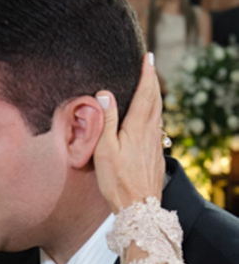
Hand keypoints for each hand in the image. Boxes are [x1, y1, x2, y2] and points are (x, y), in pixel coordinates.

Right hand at [93, 53, 163, 210]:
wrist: (138, 207)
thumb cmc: (117, 180)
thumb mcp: (105, 150)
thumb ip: (106, 120)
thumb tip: (105, 93)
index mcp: (138, 127)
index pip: (145, 93)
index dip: (147, 73)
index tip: (147, 57)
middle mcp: (151, 132)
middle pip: (156, 100)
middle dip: (152, 81)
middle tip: (149, 66)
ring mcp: (156, 144)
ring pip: (159, 113)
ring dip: (155, 97)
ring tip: (150, 87)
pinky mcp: (156, 155)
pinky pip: (157, 127)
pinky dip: (155, 114)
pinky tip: (150, 119)